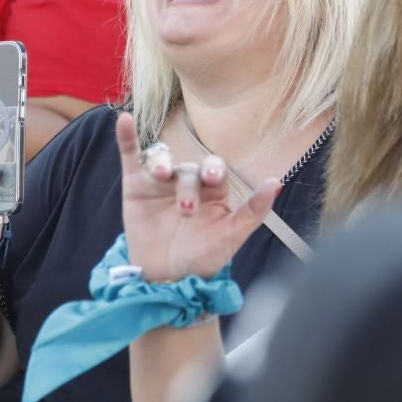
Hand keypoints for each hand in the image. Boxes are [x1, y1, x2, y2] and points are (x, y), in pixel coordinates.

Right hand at [114, 111, 278, 283]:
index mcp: (212, 190)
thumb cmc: (203, 258)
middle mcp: (187, 181)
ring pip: (161, 160)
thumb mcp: (232, 236)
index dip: (213, 169)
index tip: (211, 179)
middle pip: (188, 169)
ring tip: (160, 176)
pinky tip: (124, 120)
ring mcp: (160, 182)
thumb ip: (254, 210)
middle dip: (188, 186)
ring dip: (161, 164)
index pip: (214, 169)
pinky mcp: (135, 186)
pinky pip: (132, 156)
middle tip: (186, 209)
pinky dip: (127, 137)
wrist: (167, 280)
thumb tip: (277, 182)